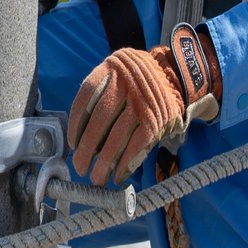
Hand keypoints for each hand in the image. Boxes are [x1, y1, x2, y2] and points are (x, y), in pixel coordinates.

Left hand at [68, 27, 222, 187]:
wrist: (174, 76)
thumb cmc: (136, 83)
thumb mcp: (118, 75)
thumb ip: (100, 95)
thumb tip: (82, 137)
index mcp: (110, 69)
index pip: (85, 98)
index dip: (75, 124)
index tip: (73, 144)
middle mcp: (125, 84)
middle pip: (99, 120)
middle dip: (87, 149)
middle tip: (80, 167)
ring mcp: (141, 103)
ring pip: (116, 136)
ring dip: (104, 162)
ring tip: (96, 178)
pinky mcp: (156, 120)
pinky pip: (136, 145)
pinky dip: (125, 163)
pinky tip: (117, 175)